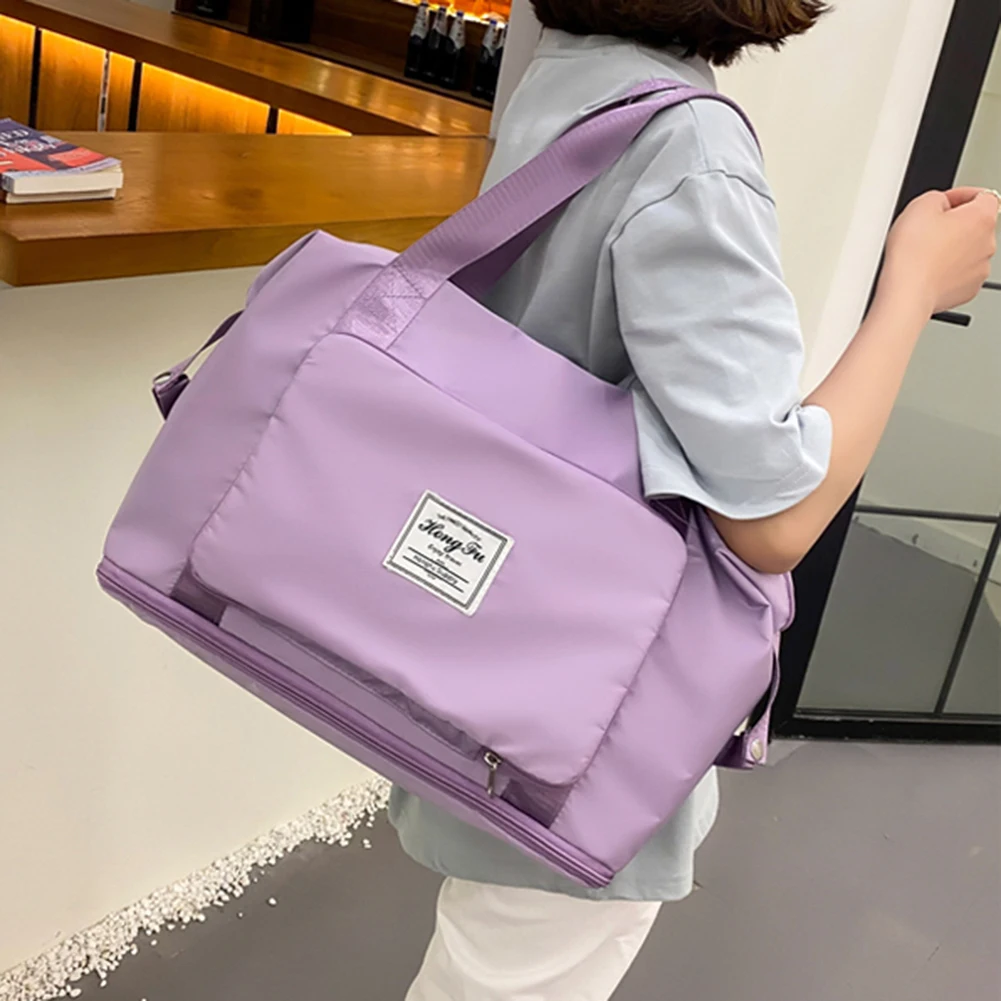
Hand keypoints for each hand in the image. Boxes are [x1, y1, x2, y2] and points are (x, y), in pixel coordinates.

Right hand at [882, 188, 997, 314]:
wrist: (907, 292)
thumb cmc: (913, 254)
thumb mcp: (920, 204)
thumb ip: (939, 197)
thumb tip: (942, 205)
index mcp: (982, 218)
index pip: (983, 196)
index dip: (960, 196)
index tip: (944, 201)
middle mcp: (988, 244)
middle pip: (975, 226)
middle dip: (954, 225)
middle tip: (927, 230)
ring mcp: (980, 269)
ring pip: (968, 251)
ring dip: (951, 249)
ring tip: (924, 253)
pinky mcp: (968, 290)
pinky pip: (960, 273)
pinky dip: (946, 270)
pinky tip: (928, 270)